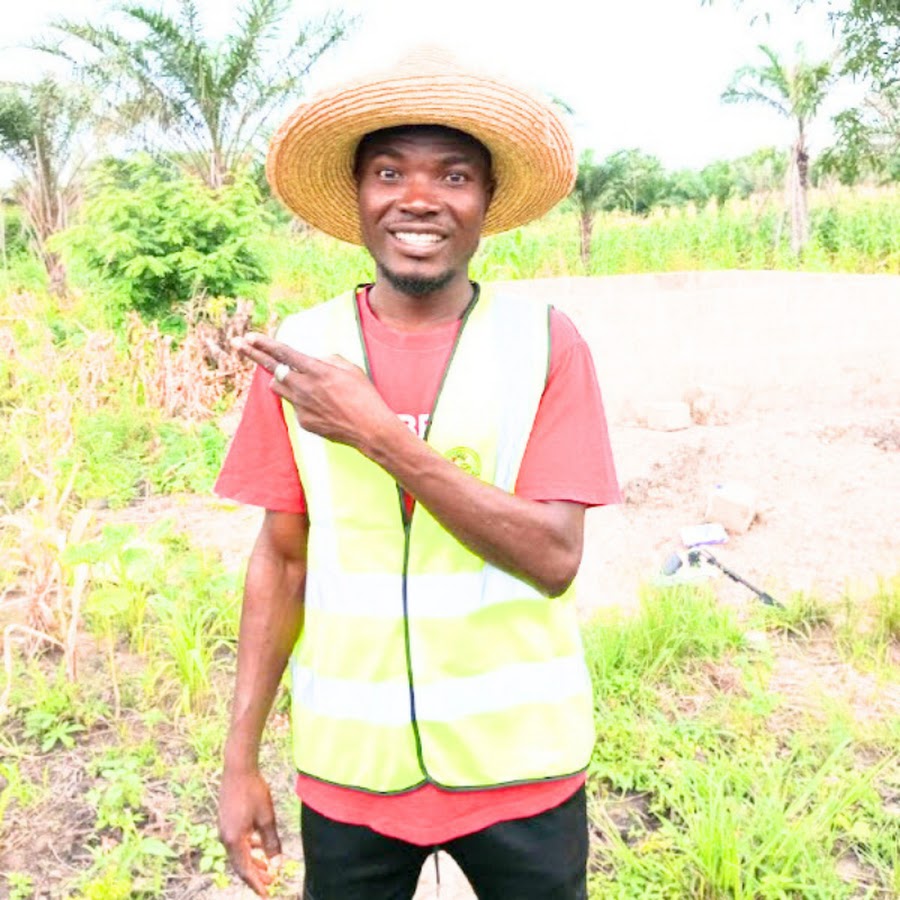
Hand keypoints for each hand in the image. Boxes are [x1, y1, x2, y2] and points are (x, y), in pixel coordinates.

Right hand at [218, 767, 282, 896]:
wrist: (238, 768)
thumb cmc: (253, 791)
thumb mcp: (267, 818)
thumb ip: (271, 842)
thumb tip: (276, 863)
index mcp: (234, 840)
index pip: (245, 870)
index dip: (257, 884)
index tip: (267, 894)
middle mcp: (225, 838)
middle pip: (240, 864)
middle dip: (256, 874)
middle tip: (271, 882)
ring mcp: (224, 829)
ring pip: (239, 852)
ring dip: (253, 861)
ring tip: (267, 866)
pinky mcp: (226, 820)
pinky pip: (237, 841)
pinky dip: (248, 847)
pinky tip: (259, 844)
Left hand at [232, 333, 400, 451]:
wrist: (370, 429)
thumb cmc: (365, 397)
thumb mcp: (351, 368)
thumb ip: (328, 360)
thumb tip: (314, 360)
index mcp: (317, 370)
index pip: (284, 353)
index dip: (265, 343)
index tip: (250, 336)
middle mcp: (304, 387)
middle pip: (272, 368)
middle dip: (253, 354)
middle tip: (237, 343)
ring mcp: (301, 406)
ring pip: (278, 388)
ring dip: (280, 378)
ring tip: (291, 376)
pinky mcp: (303, 421)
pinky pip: (295, 405)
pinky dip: (302, 400)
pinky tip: (323, 405)